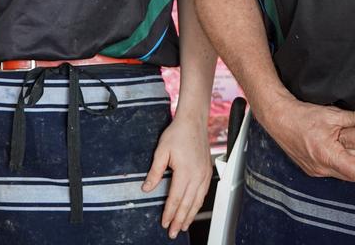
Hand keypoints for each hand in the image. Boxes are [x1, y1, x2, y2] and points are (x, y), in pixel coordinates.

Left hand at [142, 114, 212, 238]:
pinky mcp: (207, 171)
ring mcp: (204, 174)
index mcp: (185, 171)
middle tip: (173, 233)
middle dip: (180, 220)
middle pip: (187, 204)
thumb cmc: (177, 133)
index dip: (169, 213)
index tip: (164, 223)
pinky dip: (198, 205)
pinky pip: (203, 193)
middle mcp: (197, 175)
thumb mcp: (161, 151)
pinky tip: (193, 210)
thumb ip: (155, 172)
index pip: (175, 198)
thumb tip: (147, 188)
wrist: (193, 121)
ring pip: (197, 201)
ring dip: (190, 215)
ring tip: (184, 226)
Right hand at [257, 94, 354, 181]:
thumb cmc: (302, 115)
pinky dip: (344, 164)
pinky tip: (349, 154)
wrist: (278, 117)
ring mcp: (314, 170)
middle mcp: (320, 168)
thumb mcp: (333, 114)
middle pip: (352, 176)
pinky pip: (333, 171)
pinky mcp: (311, 169)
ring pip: (343, 175)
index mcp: (326, 155)